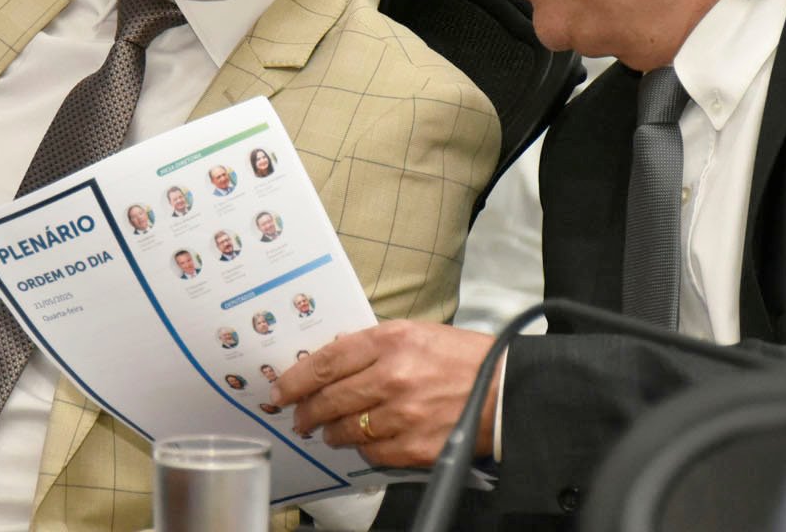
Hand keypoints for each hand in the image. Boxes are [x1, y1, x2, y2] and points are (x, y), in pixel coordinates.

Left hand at [272, 321, 497, 467]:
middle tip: (299, 416)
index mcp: (392, 340)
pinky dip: (363, 448)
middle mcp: (393, 377)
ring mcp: (403, 415)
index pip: (326, 362)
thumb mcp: (416, 333)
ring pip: (346, 430)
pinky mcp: (415, 446)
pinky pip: (371, 453)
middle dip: (307, 411)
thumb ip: (372, 347)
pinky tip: (366, 440)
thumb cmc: (463, 358)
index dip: (296, 379)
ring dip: (332, 432)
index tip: (281, 389)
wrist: (505, 390)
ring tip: (331, 430)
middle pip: (329, 400)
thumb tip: (329, 364)